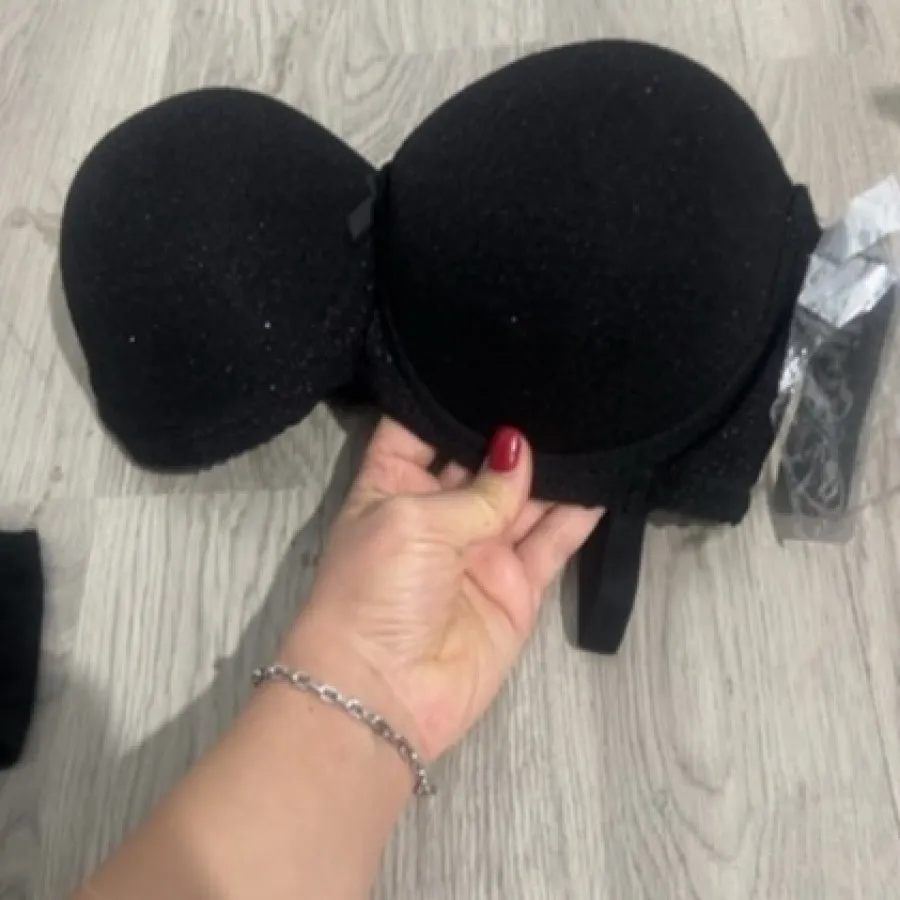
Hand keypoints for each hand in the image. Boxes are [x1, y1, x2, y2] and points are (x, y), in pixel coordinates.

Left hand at [284, 418, 601, 761]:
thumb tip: (517, 447)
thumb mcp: (414, 521)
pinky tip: (602, 480)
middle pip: (480, 460)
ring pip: (524, 498)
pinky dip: (577, 516)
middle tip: (555, 384)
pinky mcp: (516, 587)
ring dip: (552, 469)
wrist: (384, 693)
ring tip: (588, 422)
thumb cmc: (377, 589)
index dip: (447, 398)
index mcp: (392, 485)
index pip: (419, 429)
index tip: (489, 362)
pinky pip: (552, 543)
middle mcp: (438, 512)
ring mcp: (480, 550)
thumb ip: (478, 490)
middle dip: (510, 430)